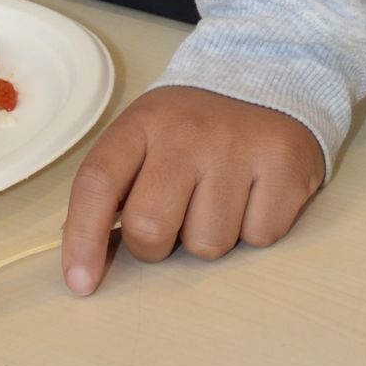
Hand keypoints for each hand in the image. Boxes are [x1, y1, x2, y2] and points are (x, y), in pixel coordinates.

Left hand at [61, 86, 324, 295]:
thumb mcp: (145, 141)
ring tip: (220, 197)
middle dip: (155, 245)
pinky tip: (255, 193)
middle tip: (173, 218)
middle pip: (149, 227)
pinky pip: (260, 237)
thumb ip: (113, 192)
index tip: (81, 283)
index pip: (97, 183)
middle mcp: (188, 131)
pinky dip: (256, 228)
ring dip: (210, 236)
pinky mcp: (285, 163)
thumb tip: (84, 259)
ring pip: (208, 245)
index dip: (83, 238)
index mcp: (142, 124)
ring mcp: (238, 145)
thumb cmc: (192, 131)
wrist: (265, 83)